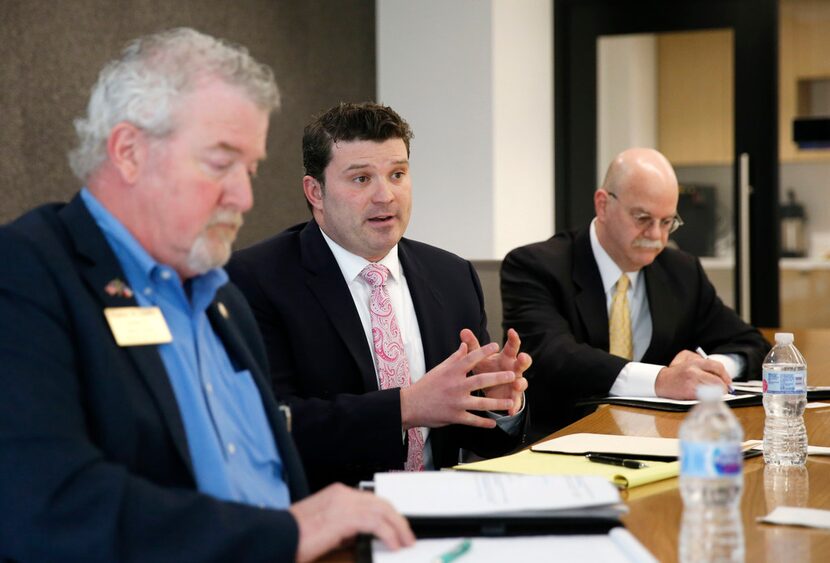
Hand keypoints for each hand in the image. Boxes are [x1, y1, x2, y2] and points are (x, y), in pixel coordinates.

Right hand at [288, 483, 413, 561]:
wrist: (277, 535)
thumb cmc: (293, 535)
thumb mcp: (323, 526)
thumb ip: (342, 526)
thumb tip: (358, 535)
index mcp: (337, 493)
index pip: (371, 499)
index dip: (388, 513)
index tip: (397, 527)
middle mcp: (342, 494)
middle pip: (381, 502)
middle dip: (397, 519)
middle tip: (407, 535)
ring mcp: (344, 503)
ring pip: (382, 510)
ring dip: (398, 527)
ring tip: (404, 542)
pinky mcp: (344, 518)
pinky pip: (376, 523)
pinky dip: (389, 534)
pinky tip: (393, 545)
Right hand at [400, 342, 515, 429]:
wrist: (410, 405)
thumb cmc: (426, 385)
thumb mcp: (440, 369)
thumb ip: (455, 358)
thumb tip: (465, 345)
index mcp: (452, 372)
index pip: (471, 358)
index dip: (484, 351)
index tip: (496, 345)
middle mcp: (456, 386)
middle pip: (481, 380)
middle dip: (499, 377)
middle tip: (513, 375)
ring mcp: (456, 402)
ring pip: (481, 403)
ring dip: (498, 403)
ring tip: (510, 402)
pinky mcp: (455, 416)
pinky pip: (473, 420)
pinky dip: (484, 422)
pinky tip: (494, 423)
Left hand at [460, 328, 530, 415]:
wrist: (489, 387)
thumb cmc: (486, 367)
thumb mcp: (479, 357)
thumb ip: (472, 345)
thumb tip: (463, 331)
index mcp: (506, 357)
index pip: (512, 346)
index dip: (513, 339)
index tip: (512, 331)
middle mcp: (514, 369)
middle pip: (522, 363)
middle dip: (523, 360)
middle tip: (522, 357)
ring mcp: (515, 383)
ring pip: (522, 383)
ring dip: (521, 383)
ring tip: (517, 384)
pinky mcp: (513, 397)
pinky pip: (515, 402)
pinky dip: (514, 406)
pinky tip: (511, 410)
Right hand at [655, 351, 731, 398]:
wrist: (660, 382)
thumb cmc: (674, 371)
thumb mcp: (685, 357)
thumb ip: (701, 359)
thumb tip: (717, 370)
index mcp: (695, 362)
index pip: (718, 367)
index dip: (726, 376)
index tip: (728, 382)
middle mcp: (694, 372)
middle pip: (718, 381)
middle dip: (723, 387)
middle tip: (724, 390)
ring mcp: (692, 383)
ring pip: (714, 390)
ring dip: (717, 393)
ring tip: (715, 393)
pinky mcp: (689, 393)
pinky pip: (706, 396)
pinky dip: (709, 397)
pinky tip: (706, 396)